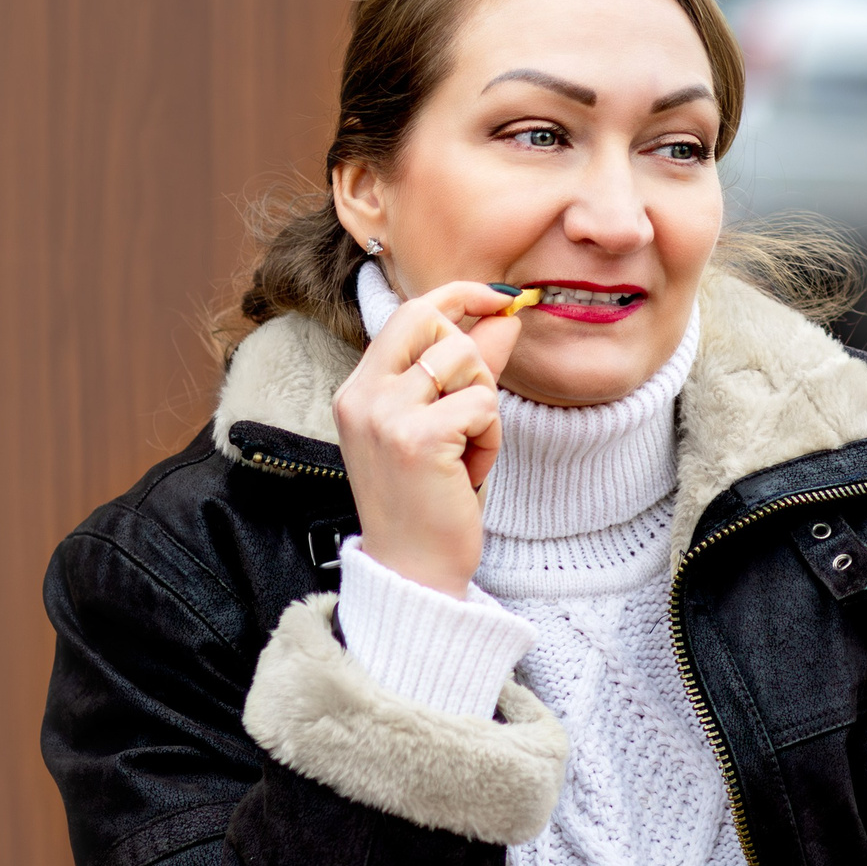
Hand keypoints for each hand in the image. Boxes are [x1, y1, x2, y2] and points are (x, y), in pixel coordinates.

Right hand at [332, 282, 523, 596]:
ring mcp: (383, 414)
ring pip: (465, 361)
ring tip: (467, 451)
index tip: (499, 296)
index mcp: (361, 388)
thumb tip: (505, 315)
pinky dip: (490, 438)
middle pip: (430, 320)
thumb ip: (471, 369)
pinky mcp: (415, 438)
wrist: (415, 571)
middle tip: (476, 409)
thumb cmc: (432, 500)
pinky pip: (482, 404)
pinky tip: (470, 470)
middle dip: (473, 355)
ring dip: (485, 406)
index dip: (458, 294)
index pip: (408, 312)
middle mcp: (362, 394)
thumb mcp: (449, 426)